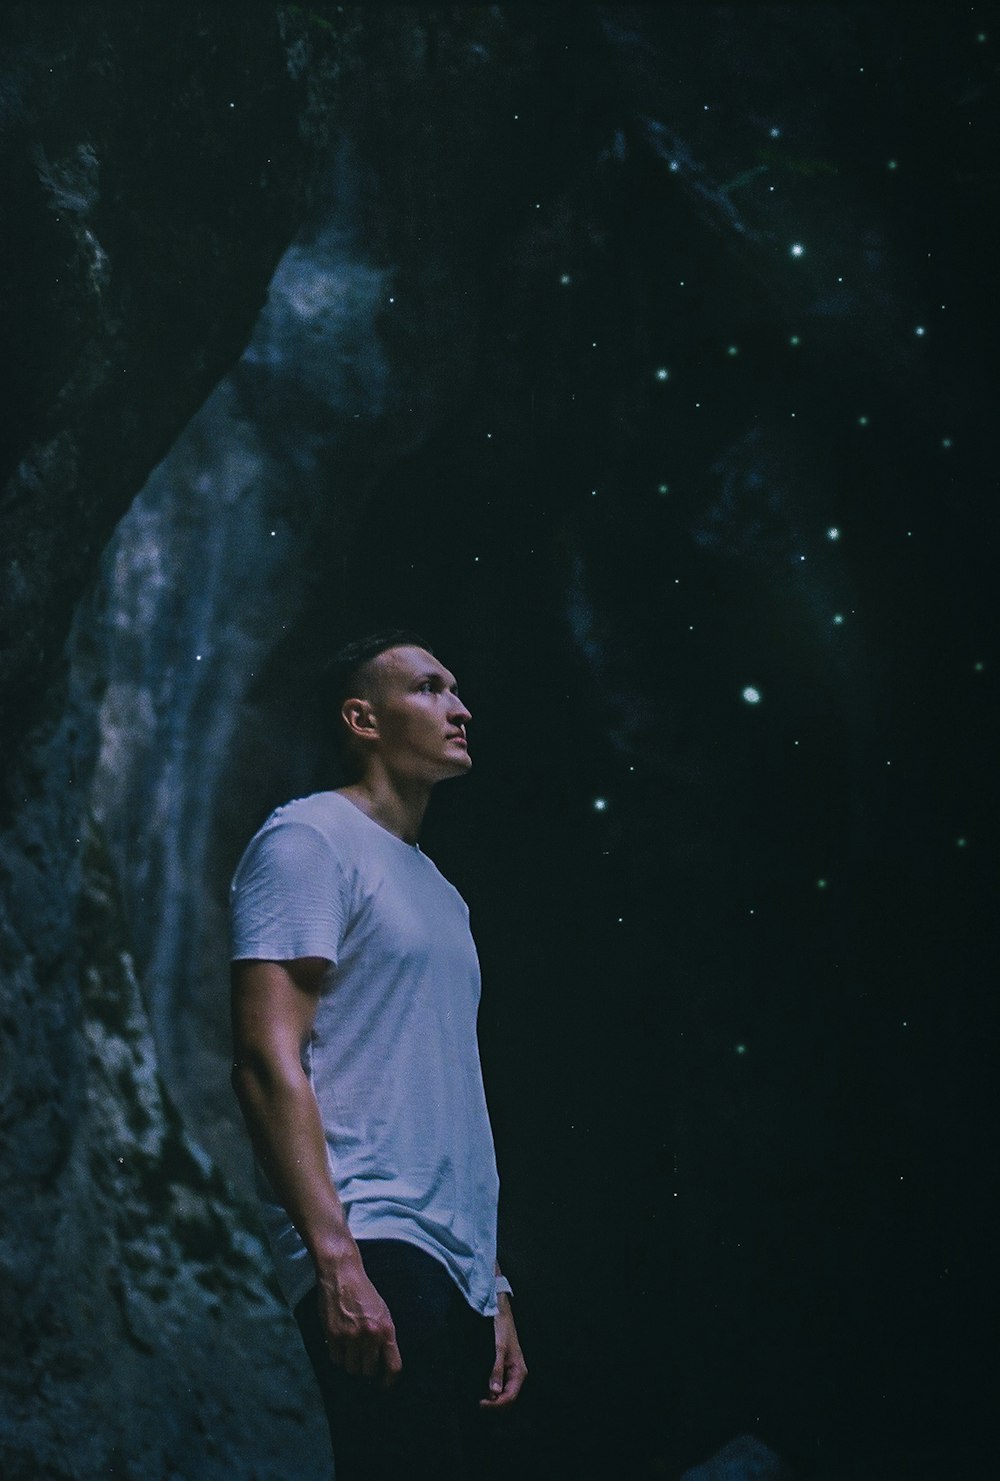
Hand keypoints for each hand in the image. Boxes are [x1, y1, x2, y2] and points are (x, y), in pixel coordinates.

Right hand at [316, 1255, 401, 1387]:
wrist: (343, 1274)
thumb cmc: (364, 1293)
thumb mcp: (383, 1312)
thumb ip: (384, 1336)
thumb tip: (383, 1362)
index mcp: (387, 1329)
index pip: (393, 1367)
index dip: (389, 1382)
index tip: (384, 1386)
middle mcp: (370, 1335)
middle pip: (368, 1371)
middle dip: (365, 1369)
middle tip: (361, 1360)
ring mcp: (351, 1336)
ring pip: (351, 1368)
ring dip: (350, 1363)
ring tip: (349, 1350)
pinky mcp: (333, 1334)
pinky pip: (335, 1359)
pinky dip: (337, 1356)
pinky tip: (338, 1344)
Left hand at [480, 1293, 526, 1408]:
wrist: (502, 1314)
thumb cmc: (503, 1330)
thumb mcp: (499, 1349)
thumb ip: (497, 1370)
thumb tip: (494, 1392)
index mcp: (519, 1372)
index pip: (510, 1397)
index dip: (496, 1404)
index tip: (482, 1403)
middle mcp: (517, 1375)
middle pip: (508, 1398)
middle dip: (495, 1405)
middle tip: (479, 1403)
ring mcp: (511, 1373)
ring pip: (504, 1394)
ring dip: (494, 1400)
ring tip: (480, 1399)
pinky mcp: (505, 1369)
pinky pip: (501, 1386)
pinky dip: (493, 1391)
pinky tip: (484, 1390)